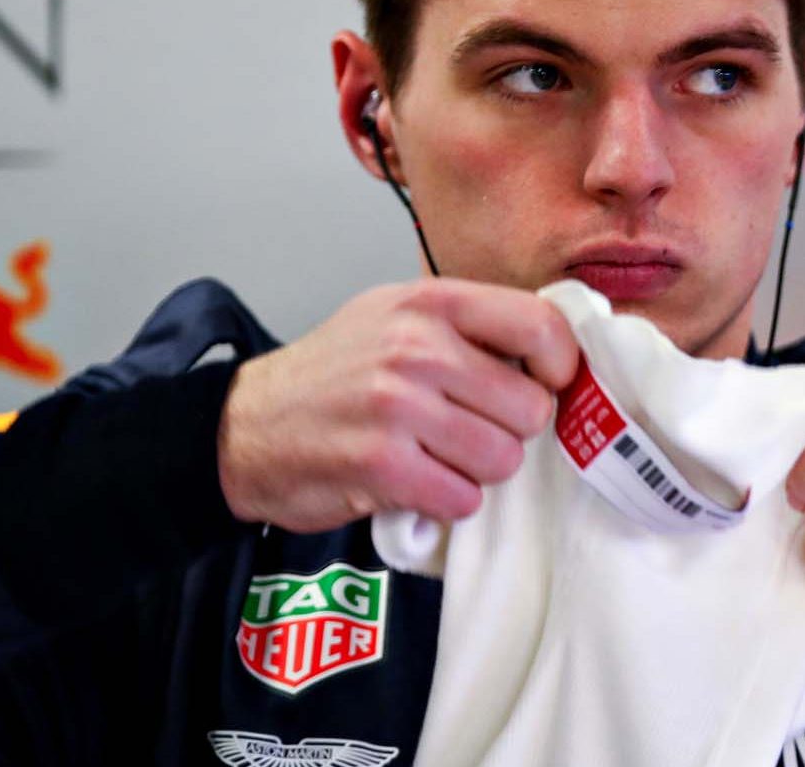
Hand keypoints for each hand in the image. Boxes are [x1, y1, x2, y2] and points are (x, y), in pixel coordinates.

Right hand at [217, 278, 579, 532]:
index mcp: (428, 303)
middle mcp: (416, 348)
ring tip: (438, 456)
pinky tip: (416, 482)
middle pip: (530, 407)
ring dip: (478, 471)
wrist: (244, 425)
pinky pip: (462, 498)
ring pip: (502, 459)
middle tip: (470, 429)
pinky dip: (447, 501)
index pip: (539, 325)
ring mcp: (398, 407)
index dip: (560, 366)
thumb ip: (468, 325)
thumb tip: (554, 352)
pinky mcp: (382, 466)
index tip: (546, 385)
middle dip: (510, 430)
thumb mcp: (394, 317)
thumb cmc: (334, 374)